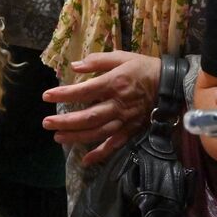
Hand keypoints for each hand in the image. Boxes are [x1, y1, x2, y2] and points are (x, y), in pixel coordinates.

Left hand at [41, 52, 161, 166]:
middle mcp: (117, 104)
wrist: (170, 84)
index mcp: (113, 83)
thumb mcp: (121, 56)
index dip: (64, 94)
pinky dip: (100, 154)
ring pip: (97, 132)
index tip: (47, 96)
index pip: (84, 91)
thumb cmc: (143, 68)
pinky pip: (114, 145)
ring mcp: (124, 120)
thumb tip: (74, 65)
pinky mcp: (131, 130)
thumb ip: (97, 61)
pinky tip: (85, 160)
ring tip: (58, 137)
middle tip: (46, 123)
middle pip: (87, 116)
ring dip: (76, 137)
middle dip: (65, 121)